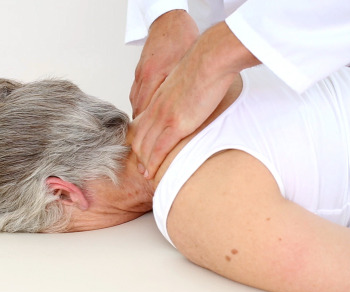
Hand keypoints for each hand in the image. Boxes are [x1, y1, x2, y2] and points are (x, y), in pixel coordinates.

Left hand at [132, 22, 259, 178]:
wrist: (210, 59)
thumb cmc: (207, 65)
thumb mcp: (189, 79)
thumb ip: (185, 91)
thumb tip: (194, 96)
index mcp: (160, 97)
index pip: (142, 122)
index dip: (140, 138)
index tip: (143, 150)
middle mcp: (157, 108)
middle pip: (139, 137)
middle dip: (138, 155)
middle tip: (141, 168)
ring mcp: (164, 117)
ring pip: (145, 145)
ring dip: (144, 162)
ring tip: (146, 174)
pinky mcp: (176, 124)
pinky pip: (159, 149)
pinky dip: (153, 163)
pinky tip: (152, 173)